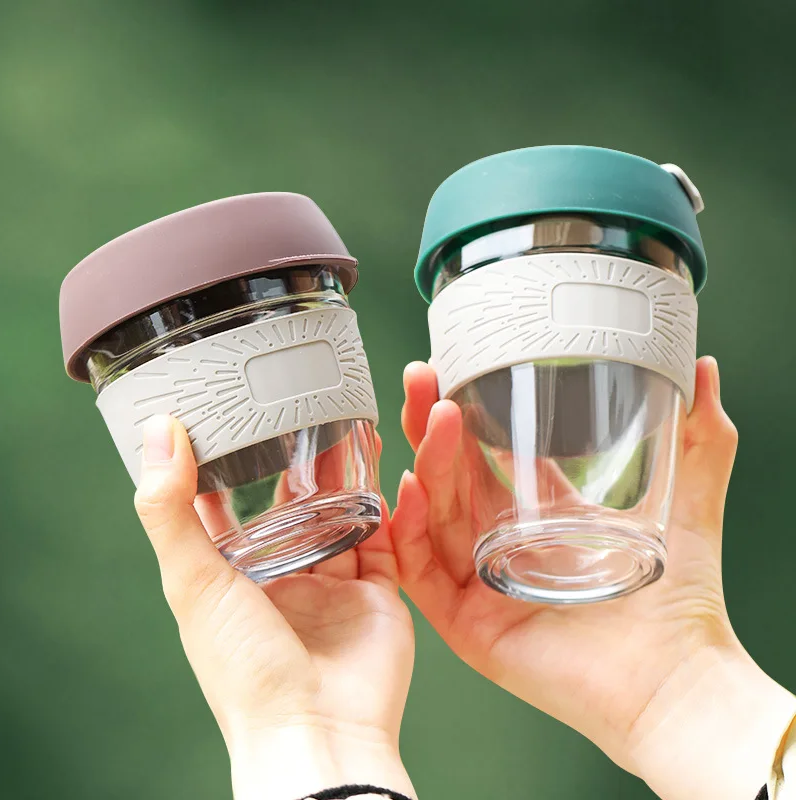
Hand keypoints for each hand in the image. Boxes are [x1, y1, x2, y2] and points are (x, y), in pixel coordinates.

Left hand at [134, 415, 414, 799]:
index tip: (231, 421)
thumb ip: (170, 510)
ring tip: (343, 424)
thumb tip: (157, 435)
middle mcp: (283, 581)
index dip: (228, 467)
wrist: (318, 731)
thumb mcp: (193, 582)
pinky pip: (382, 539)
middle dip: (296, 464)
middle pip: (291, 508)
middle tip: (300, 413)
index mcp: (233, 580)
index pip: (226, 511)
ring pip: (338, 516)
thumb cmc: (246, 672)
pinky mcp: (376, 593)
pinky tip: (378, 468)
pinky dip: (382, 505)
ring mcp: (332, 586)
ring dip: (341, 475)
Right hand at [392, 356, 794, 799]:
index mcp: (538, 515)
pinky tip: (412, 489)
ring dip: (427, 462)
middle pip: (450, 474)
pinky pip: (423, 571)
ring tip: (435, 417)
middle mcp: (499, 542)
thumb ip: (699, 434)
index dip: (469, 411)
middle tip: (424, 376)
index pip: (487, 454)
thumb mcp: (689, 498)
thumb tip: (701, 368)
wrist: (675, 678)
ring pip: (435, 513)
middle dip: (431, 422)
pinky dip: (412, 530)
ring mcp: (479, 580)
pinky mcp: (466, 621)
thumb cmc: (682, 600)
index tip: (456, 367)